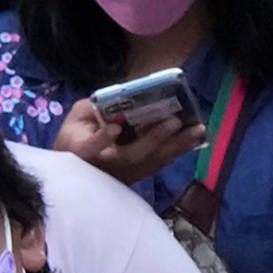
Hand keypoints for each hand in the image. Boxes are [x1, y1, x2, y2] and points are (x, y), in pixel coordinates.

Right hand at [58, 92, 206, 182]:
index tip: (114, 127)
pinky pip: (160, 162)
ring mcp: (124, 173)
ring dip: (176, 146)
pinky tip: (195, 137)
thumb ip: (90, 108)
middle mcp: (105, 165)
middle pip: (130, 156)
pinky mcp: (139, 174)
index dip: (101, 139)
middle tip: (174, 122)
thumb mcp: (76, 118)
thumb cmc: (76, 137)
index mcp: (81, 150)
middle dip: (154, 138)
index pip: (89, 147)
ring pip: (151, 161)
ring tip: (196, 130)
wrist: (80, 169)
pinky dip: (179, 150)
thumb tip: (114, 98)